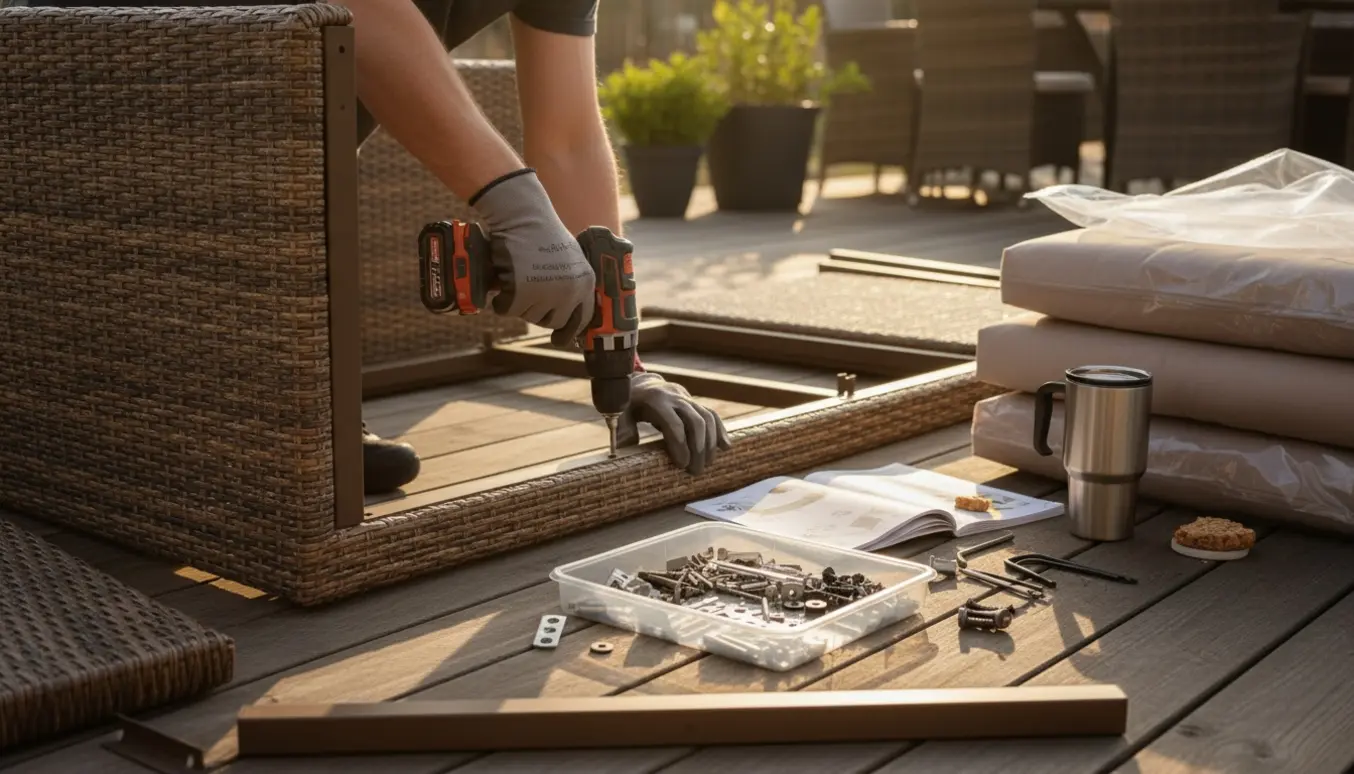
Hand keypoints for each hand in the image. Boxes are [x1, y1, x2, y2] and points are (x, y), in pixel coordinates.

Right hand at [472, 169, 594, 346]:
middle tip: (528, 289)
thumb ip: (572, 284)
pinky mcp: (522, 292)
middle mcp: (570, 291)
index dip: (569, 330)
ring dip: (519, 302)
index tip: (560, 339)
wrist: (522, 215)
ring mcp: (547, 293)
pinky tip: (504, 283)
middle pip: (552, 322)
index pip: (583, 319)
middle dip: (537, 310)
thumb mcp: (570, 259)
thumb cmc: (542, 233)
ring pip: (528, 316)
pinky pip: (508, 310)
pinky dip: (501, 301)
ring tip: (518, 276)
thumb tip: (569, 318)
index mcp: (586, 283)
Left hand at [616, 373, 732, 474]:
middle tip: (696, 471)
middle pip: (695, 421)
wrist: (643, 384)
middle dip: (698, 447)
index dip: (679, 445)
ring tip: (708, 464)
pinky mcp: (695, 404)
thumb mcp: (620, 414)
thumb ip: (622, 431)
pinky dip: (720, 431)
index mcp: (656, 401)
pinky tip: (725, 447)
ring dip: (711, 442)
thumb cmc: (629, 404)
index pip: (673, 423)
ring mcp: (688, 399)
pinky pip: (712, 415)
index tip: (682, 464)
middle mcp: (676, 398)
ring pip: (707, 417)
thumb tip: (620, 452)